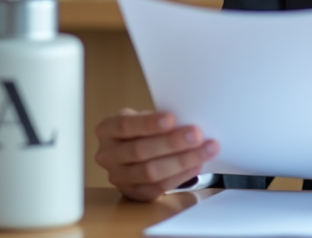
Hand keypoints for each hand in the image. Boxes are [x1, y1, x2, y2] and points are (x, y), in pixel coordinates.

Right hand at [94, 108, 218, 201]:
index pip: (125, 126)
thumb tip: (187, 124)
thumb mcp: (143, 118)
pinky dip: (180, 176)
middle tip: (196, 135)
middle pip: (139, 150)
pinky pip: (158, 187)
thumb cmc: (142, 131)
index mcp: (107, 130)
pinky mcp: (133, 193)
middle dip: (172, 143)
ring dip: (182, 161)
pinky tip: (196, 165)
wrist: (135, 153)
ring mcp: (118, 177)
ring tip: (204, 150)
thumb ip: (158, 121)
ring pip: (150, 172)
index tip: (172, 119)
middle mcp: (107, 155)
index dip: (149, 123)